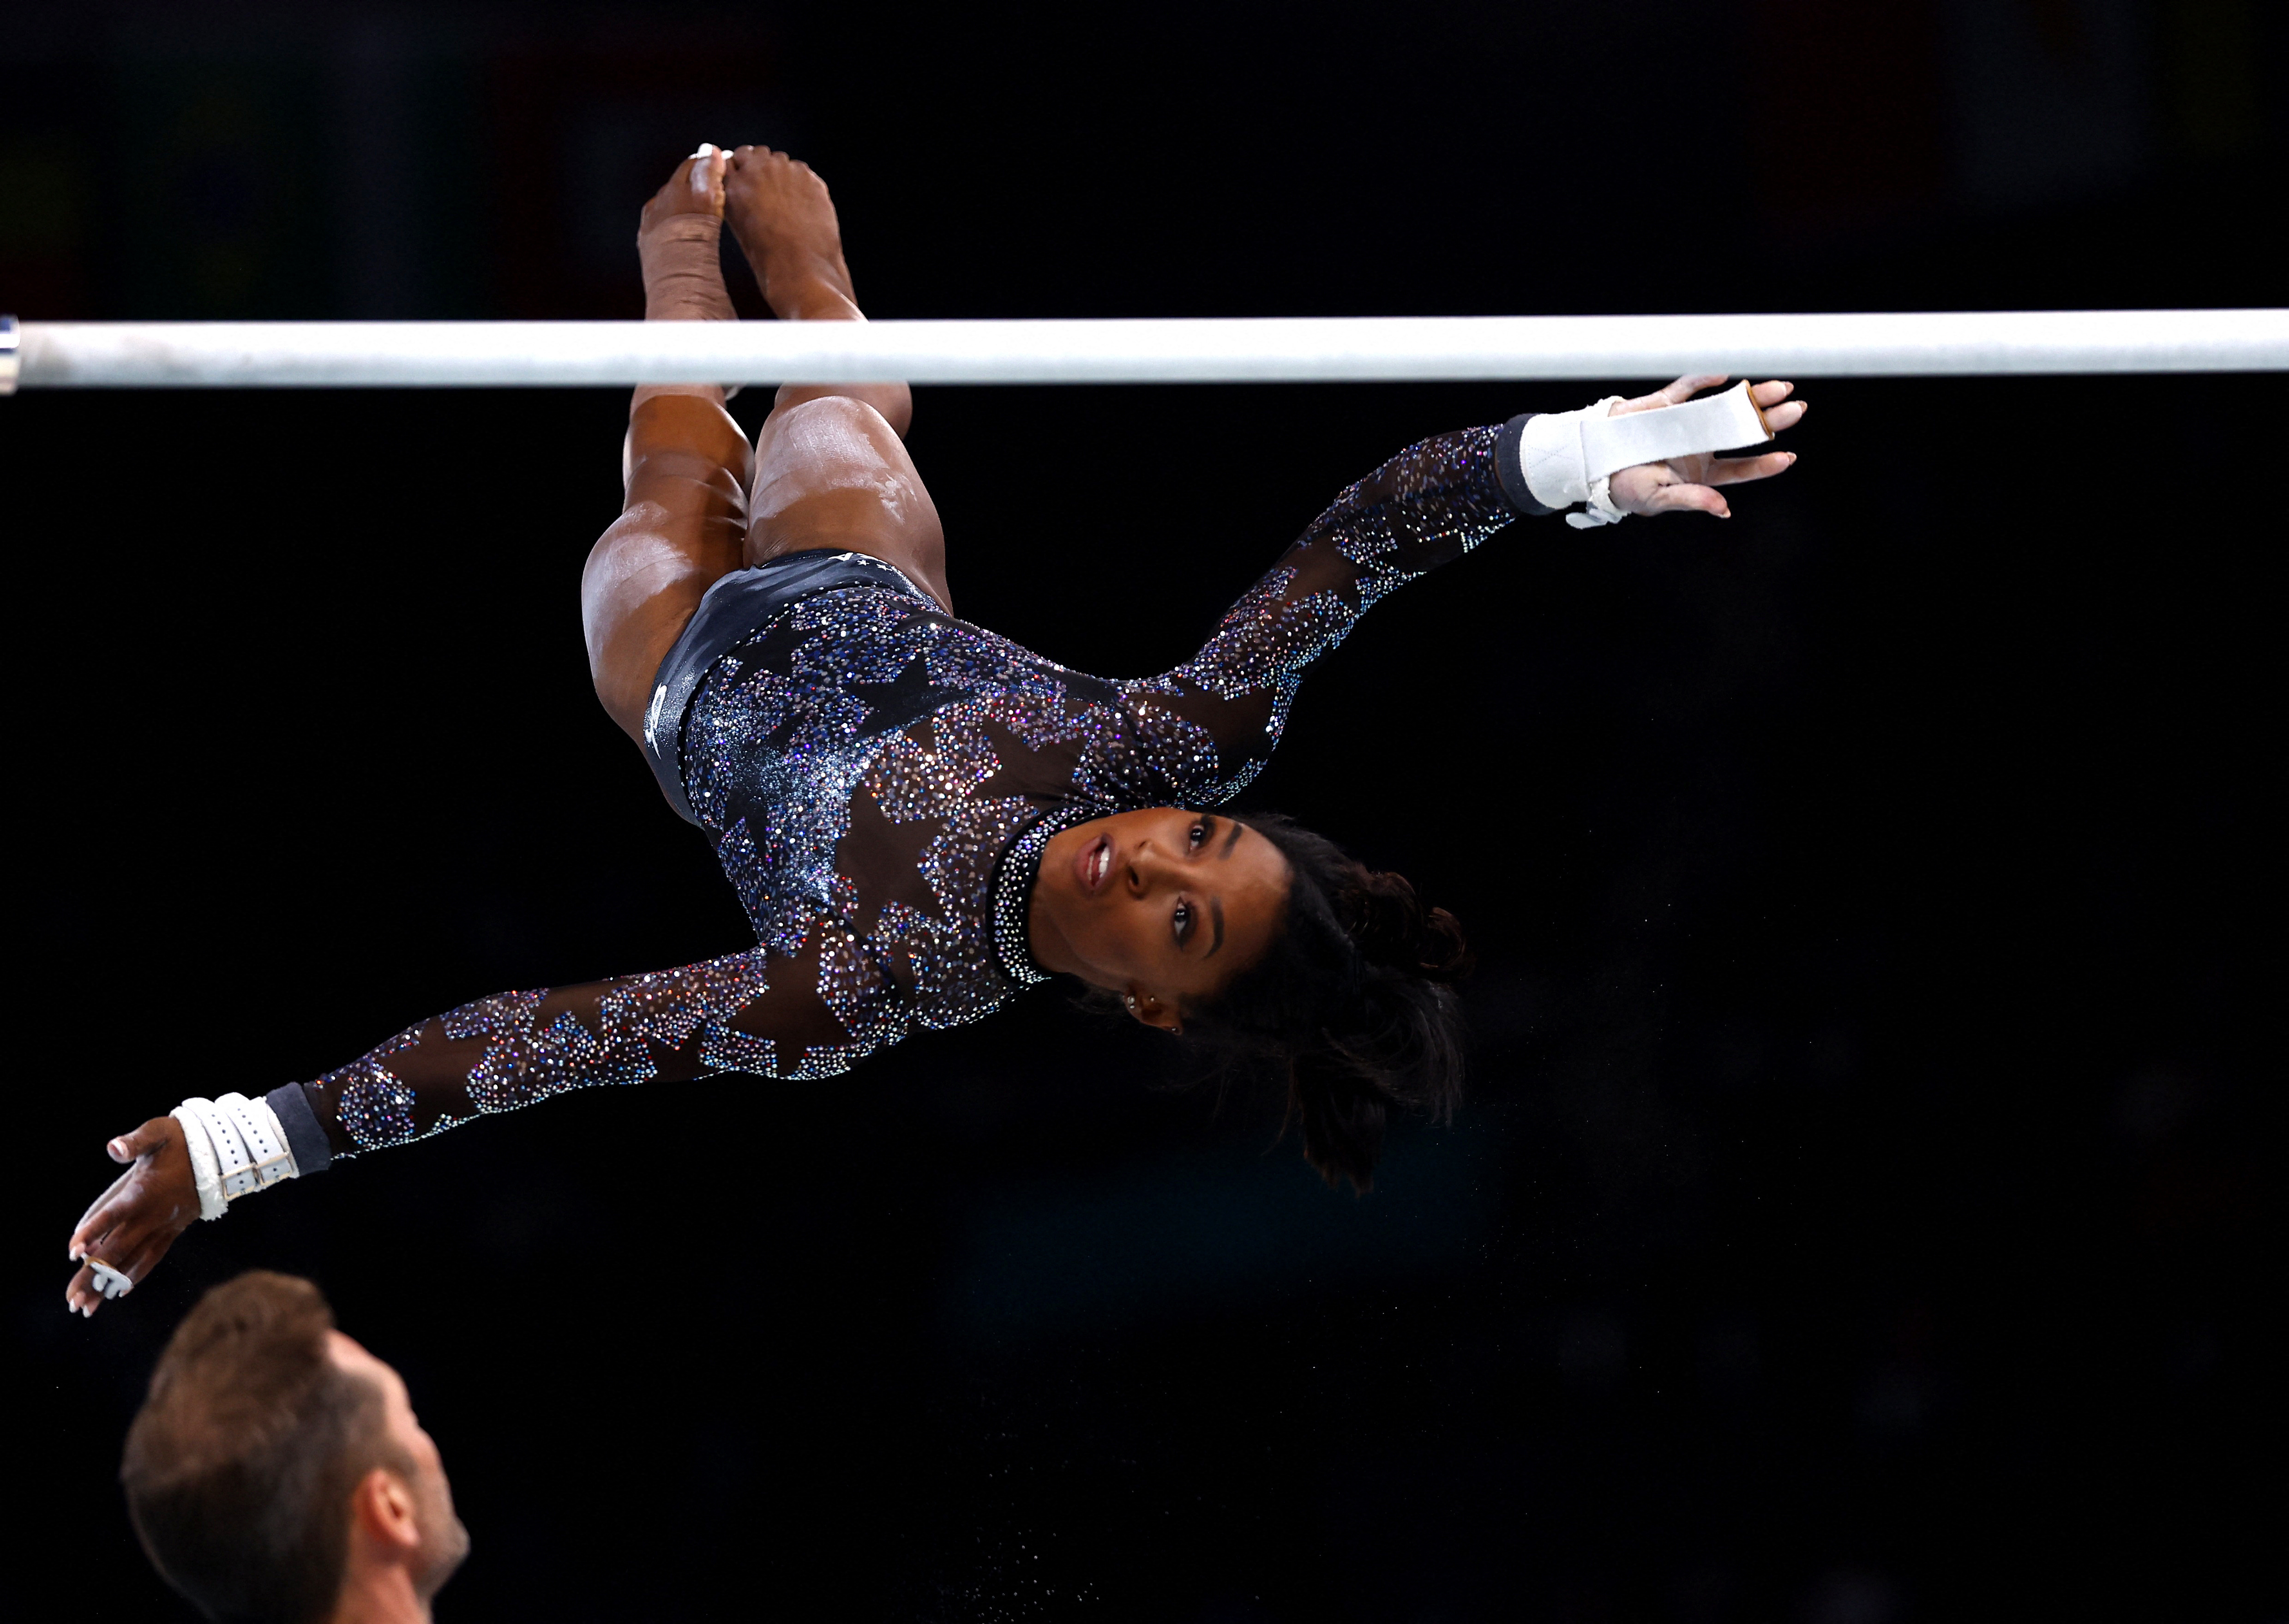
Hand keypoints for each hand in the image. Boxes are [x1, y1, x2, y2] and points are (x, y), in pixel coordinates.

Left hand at [65, 1117, 199, 1317]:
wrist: (222, 1154)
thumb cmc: (184, 1139)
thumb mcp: (159, 1133)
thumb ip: (135, 1141)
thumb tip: (113, 1148)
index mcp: (142, 1192)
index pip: (112, 1215)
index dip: (92, 1232)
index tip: (72, 1254)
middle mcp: (151, 1215)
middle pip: (116, 1249)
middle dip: (92, 1276)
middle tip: (72, 1302)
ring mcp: (163, 1226)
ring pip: (132, 1260)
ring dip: (108, 1284)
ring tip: (87, 1307)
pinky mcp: (172, 1230)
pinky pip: (152, 1257)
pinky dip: (135, 1275)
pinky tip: (119, 1291)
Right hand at [1607, 374, 1806, 518]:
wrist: (1592, 462)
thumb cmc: (1626, 487)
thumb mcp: (1658, 499)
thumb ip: (1691, 499)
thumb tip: (1723, 509)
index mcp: (1702, 472)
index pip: (1740, 468)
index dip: (1764, 463)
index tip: (1788, 457)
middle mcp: (1701, 445)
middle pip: (1742, 432)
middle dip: (1770, 421)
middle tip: (1797, 409)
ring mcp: (1688, 422)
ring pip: (1726, 406)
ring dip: (1752, 396)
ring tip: (1780, 388)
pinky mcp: (1668, 403)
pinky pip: (1688, 388)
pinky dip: (1704, 379)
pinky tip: (1724, 376)